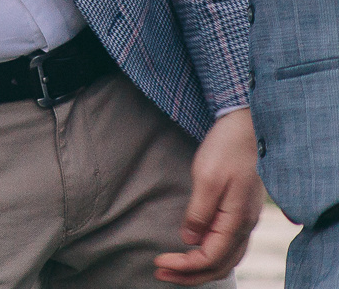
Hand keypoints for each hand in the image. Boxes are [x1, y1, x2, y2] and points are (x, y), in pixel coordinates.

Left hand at [156, 109, 263, 283]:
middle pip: (220, 266)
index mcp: (237, 221)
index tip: (157, 262)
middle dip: (190, 275)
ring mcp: (245, 221)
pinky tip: (194, 253)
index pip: (210, 258)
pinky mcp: (240, 213)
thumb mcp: (207, 178)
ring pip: (227, 260)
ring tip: (172, 269)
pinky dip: (211, 258)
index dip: (184, 266)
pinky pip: (228, 247)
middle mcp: (245, 227)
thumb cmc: (225, 150)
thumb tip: (190, 241)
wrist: (245, 129)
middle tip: (159, 273)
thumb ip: (200, 212)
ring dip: (200, 269)